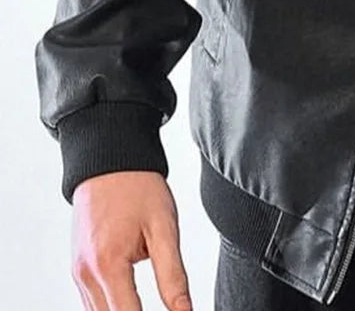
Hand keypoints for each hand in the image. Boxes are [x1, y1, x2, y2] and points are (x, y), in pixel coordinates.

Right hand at [70, 170, 192, 309]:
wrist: (110, 161)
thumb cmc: (138, 188)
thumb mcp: (164, 227)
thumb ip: (173, 275)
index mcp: (108, 265)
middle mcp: (86, 274)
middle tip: (170, 310)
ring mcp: (78, 272)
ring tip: (146, 303)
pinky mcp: (78, 268)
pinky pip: (93, 302)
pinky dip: (112, 306)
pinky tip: (130, 303)